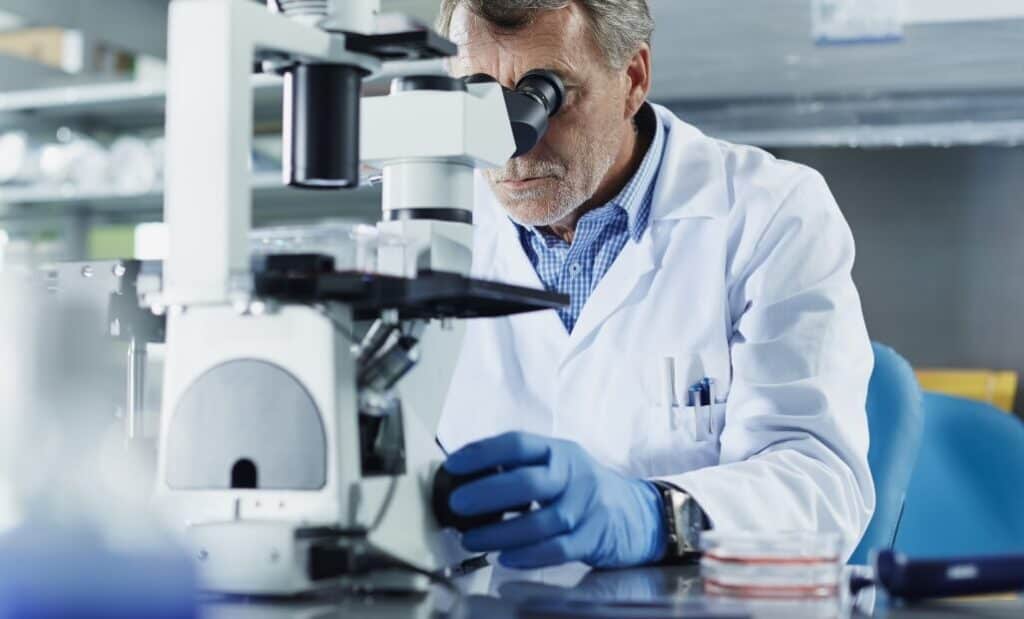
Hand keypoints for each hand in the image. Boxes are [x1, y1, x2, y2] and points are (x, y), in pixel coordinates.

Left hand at [443, 432, 666, 568]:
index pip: (517, 443)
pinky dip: (529, 556)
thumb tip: (466, 478)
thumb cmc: (583, 489)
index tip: (452, 465)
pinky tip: (506, 559)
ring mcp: (587, 506)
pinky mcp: (595, 537)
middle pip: (528, 481)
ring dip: (501, 532)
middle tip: (457, 504)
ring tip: (471, 539)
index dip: (482, 453)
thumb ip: (522, 469)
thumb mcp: (559, 467)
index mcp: (558, 452)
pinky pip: (558, 549)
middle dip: (487, 493)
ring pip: (541, 521)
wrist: (640, 513)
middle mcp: (573, 474)